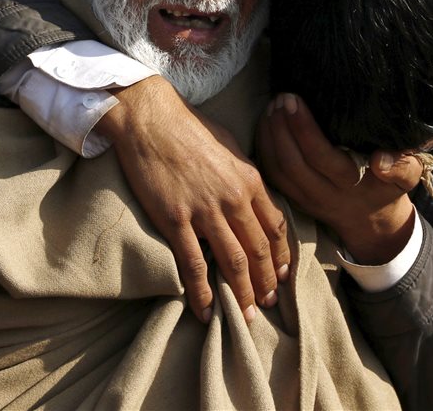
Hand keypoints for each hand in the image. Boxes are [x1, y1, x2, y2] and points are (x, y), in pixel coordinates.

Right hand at [96, 76, 290, 323]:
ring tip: (245, 314)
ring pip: (233, 261)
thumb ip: (244, 176)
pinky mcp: (175, 219)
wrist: (151, 118)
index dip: (280, 256)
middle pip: (258, 250)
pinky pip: (193, 264)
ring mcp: (204, 210)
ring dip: (241, 292)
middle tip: (267, 303)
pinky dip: (201, 292)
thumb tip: (253, 196)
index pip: (275, 226)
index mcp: (249, 180)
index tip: (281, 274)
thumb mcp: (230, 146)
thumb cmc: (188, 127)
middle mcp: (233, 198)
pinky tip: (205, 311)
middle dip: (266, 281)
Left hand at [256, 93, 422, 264]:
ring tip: (270, 105)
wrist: (371, 221)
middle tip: (279, 97)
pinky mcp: (292, 197)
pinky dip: (262, 148)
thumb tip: (381, 160)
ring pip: (276, 169)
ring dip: (268, 135)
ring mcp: (304, 198)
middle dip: (280, 127)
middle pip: (291, 163)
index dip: (303, 128)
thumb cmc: (387, 187)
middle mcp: (323, 194)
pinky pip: (270, 175)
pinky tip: (264, 124)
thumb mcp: (406, 177)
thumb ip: (402, 166)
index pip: (320, 157)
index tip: (294, 99)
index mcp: (350, 186)